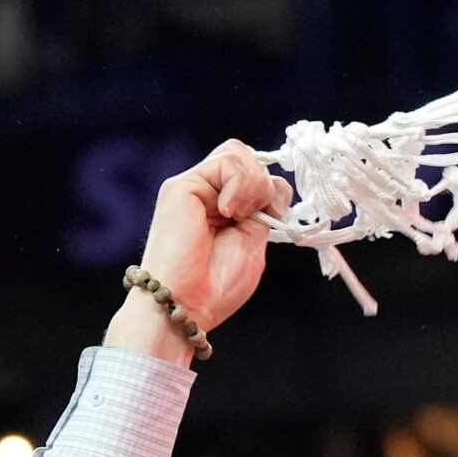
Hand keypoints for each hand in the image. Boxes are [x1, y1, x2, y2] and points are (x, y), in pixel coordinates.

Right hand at [108, 140, 292, 360]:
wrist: (188, 303)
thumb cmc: (217, 285)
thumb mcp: (253, 242)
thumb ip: (263, 211)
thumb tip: (275, 184)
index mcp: (224, 208)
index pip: (254, 174)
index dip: (271, 190)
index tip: (273, 219)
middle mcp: (207, 193)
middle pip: (245, 157)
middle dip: (264, 184)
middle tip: (258, 216)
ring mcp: (194, 187)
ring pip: (238, 153)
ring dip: (253, 185)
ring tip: (239, 215)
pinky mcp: (182, 185)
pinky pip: (226, 161)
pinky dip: (240, 184)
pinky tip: (230, 211)